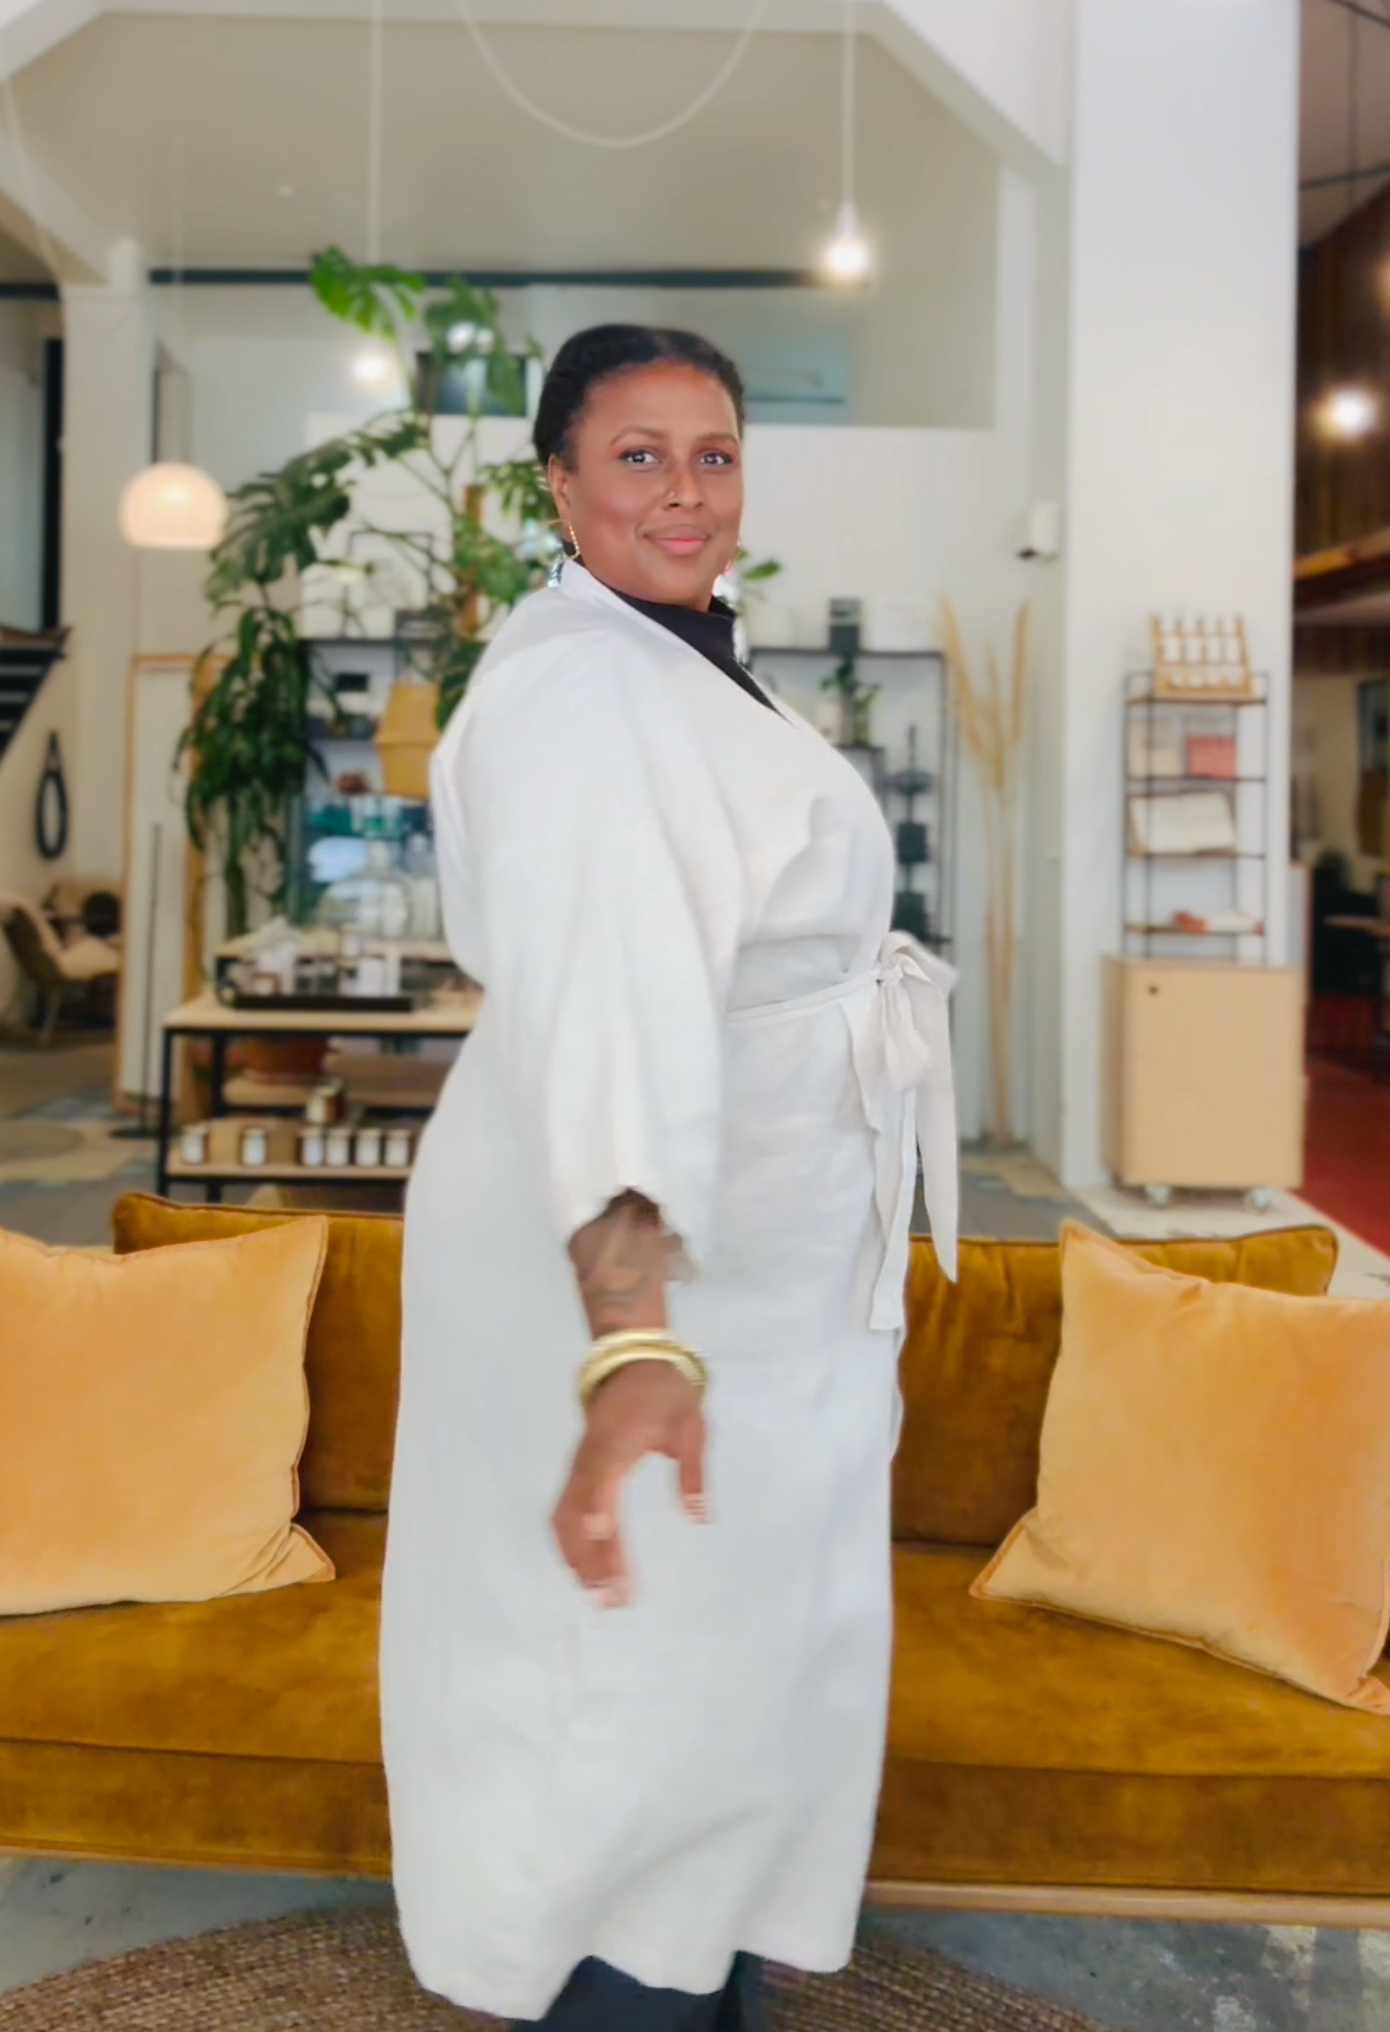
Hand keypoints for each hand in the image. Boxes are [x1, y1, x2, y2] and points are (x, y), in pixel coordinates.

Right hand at [552, 1360, 705, 1607]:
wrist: (634, 1359)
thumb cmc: (666, 1392)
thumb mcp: (691, 1425)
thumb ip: (692, 1470)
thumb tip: (700, 1516)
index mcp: (616, 1440)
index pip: (601, 1477)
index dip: (598, 1505)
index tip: (604, 1536)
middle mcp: (590, 1457)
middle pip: (573, 1509)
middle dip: (586, 1554)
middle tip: (610, 1596)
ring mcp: (580, 1465)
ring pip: (563, 1515)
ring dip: (575, 1556)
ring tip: (596, 1594)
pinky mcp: (579, 1471)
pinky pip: (564, 1510)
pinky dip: (570, 1542)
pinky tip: (584, 1569)